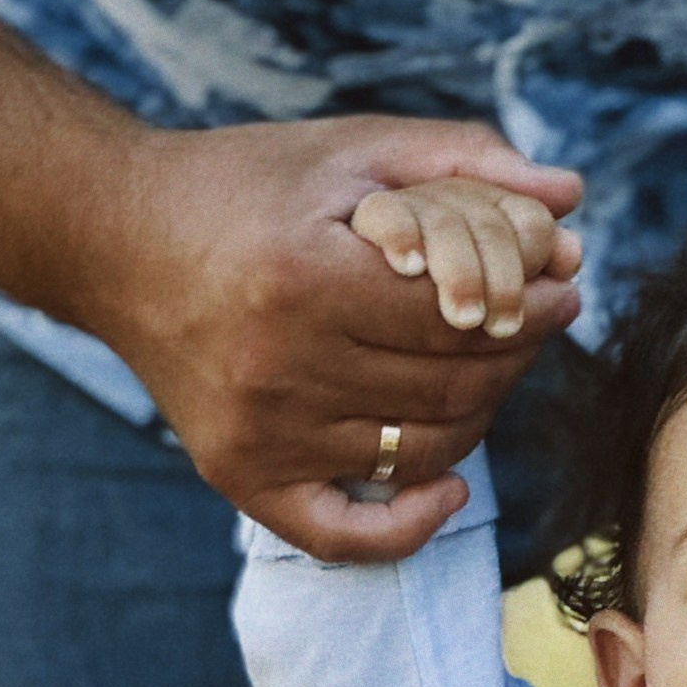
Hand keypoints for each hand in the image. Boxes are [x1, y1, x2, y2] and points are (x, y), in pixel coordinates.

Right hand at [81, 117, 582, 561]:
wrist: (116, 239)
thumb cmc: (243, 188)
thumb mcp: (346, 150)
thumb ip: (457, 161)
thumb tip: (570, 191)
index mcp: (306, 275)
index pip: (459, 315)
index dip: (528, 306)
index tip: (560, 291)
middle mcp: (280, 364)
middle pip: (450, 386)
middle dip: (514, 357)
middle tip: (536, 329)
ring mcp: (261, 431)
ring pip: (420, 452)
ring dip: (478, 419)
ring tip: (488, 377)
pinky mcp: (241, 477)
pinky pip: (348, 536)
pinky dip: (411, 524)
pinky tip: (449, 488)